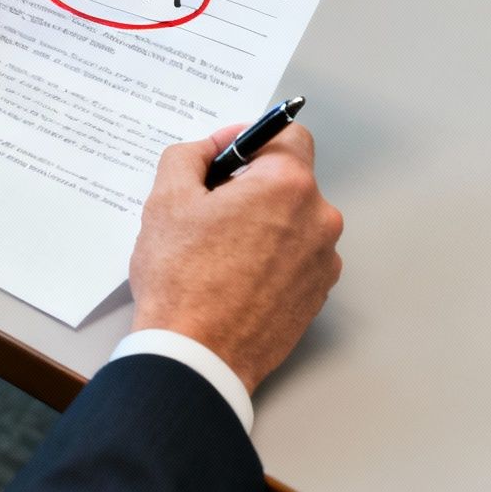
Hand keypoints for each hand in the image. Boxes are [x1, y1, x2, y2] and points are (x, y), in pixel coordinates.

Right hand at [128, 122, 342, 392]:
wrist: (197, 356)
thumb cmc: (182, 281)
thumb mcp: (167, 199)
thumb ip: (191, 155)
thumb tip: (212, 147)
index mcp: (287, 185)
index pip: (288, 135)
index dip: (253, 142)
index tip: (228, 159)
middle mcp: (319, 219)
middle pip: (290, 182)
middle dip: (254, 188)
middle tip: (212, 212)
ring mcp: (324, 261)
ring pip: (294, 221)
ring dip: (265, 225)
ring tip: (221, 252)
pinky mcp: (318, 295)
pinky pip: (298, 258)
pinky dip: (273, 259)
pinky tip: (236, 277)